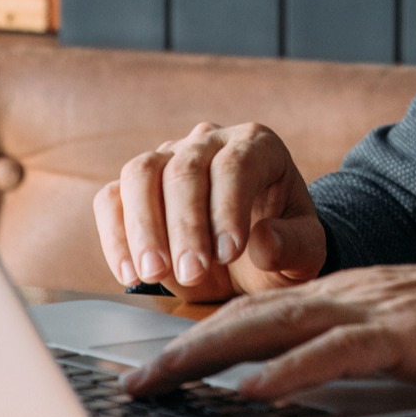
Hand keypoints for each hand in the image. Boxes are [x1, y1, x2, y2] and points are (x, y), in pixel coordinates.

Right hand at [94, 122, 324, 301]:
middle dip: (185, 225)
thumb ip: (293, 246)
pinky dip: (115, 236)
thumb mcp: (304, 253)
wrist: (251, 256)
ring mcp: (167, 158)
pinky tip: (130, 273)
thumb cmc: (281, 245)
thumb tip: (264, 242)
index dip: (228, 208)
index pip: (236, 164)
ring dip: (143, 226)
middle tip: (192, 273)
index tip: (228, 253)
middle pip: (184, 169)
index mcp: (257, 146)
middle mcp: (209, 142)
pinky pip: (111, 200)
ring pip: (140, 173)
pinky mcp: (135, 186)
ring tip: (153, 273)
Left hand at [118, 253, 415, 401]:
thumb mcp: (402, 339)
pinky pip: (339, 351)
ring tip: (165, 382)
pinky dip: (290, 371)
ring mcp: (378, 308)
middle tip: (133, 383)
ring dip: (212, 354)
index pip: (255, 313)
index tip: (153, 369)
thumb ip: (350, 353)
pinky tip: (255, 391)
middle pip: (248, 314)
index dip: (198, 338)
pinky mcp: (411, 332)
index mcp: (345, 295)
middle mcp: (350, 293)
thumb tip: (293, 385)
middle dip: (182, 348)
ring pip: (277, 325)